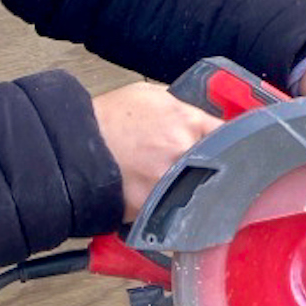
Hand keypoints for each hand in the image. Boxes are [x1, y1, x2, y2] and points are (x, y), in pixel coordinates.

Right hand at [92, 82, 222, 220]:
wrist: (75, 146)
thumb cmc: (109, 118)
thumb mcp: (150, 96)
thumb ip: (183, 108)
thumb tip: (207, 119)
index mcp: (186, 121)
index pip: (228, 134)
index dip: (229, 142)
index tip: (230, 147)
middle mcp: (182, 152)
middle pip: (217, 165)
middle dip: (209, 165)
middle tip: (195, 165)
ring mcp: (169, 182)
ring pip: (196, 190)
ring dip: (190, 187)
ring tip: (170, 180)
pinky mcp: (154, 207)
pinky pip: (173, 209)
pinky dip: (168, 204)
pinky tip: (157, 194)